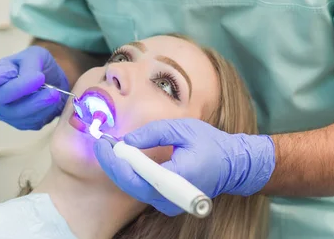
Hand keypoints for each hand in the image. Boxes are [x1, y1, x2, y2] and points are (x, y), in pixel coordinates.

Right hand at [0, 46, 68, 129]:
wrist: (54, 81)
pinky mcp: (21, 124)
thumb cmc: (37, 66)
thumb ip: (29, 64)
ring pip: (16, 113)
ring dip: (37, 102)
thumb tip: (27, 78)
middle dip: (20, 89)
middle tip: (41, 78)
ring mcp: (5, 113)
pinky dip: (44, 111)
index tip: (13, 71)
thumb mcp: (35, 55)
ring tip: (53, 92)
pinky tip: (53, 101)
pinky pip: (30, 122)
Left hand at [94, 118, 274, 215]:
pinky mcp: (167, 203)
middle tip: (101, 144)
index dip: (118, 162)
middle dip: (113, 165)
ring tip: (108, 148)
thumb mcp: (183, 128)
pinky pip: (142, 190)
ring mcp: (170, 204)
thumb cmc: (210, 144)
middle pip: (133, 186)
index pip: (141, 176)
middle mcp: (173, 197)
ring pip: (135, 189)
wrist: (232, 165)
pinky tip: (121, 159)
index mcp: (180, 178)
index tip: (104, 143)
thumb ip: (153, 133)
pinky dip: (129, 175)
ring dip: (119, 169)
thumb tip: (127, 141)